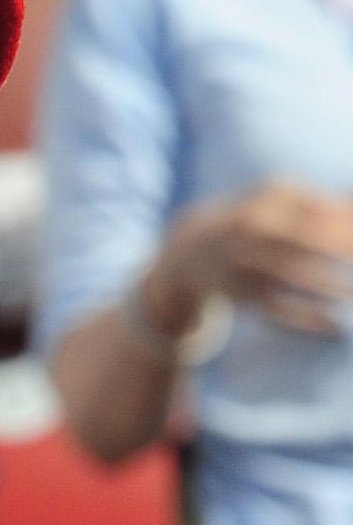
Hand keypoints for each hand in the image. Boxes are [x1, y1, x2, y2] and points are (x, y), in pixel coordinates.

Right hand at [144, 183, 352, 337]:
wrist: (188, 251)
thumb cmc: (251, 221)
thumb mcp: (277, 200)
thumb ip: (321, 202)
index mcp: (269, 198)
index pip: (318, 210)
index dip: (347, 225)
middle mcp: (251, 225)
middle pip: (304, 236)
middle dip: (341, 247)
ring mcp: (242, 258)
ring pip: (289, 272)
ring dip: (326, 284)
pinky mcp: (239, 290)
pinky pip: (276, 306)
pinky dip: (305, 317)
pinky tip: (333, 326)